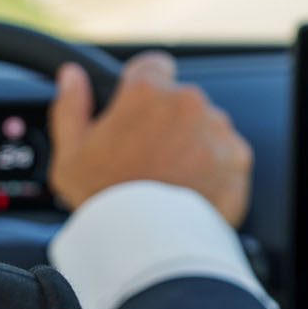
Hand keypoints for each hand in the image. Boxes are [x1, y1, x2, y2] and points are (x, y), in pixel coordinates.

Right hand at [47, 51, 252, 225]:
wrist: (148, 243)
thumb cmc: (106, 201)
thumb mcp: (70, 154)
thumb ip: (71, 106)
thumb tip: (71, 75)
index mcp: (147, 92)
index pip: (152, 65)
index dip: (141, 88)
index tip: (136, 111)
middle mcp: (188, 102)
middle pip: (179, 99)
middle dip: (166, 120)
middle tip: (147, 157)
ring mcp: (216, 129)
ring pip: (204, 125)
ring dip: (191, 141)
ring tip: (168, 177)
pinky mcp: (237, 157)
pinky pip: (225, 152)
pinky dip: (213, 166)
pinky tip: (189, 188)